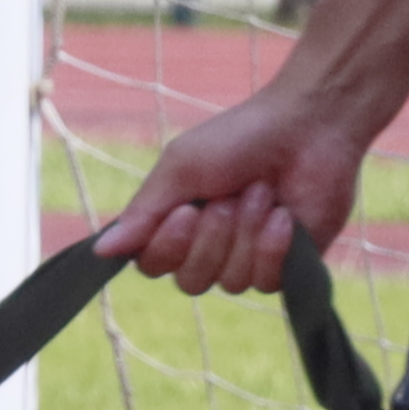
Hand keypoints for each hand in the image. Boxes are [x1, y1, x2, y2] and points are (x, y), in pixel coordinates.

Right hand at [95, 88, 367, 296]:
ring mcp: (247, 259)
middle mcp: (209, 247)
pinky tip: (284, 215)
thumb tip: (100, 251)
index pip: (152, 265)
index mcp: (176, 223)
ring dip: (247, 233)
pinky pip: (266, 282)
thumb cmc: (240, 138)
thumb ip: (143, 213)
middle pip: (191, 282)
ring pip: (231, 282)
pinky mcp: (286, 266)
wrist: (308, 127)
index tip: (186, 210)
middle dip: (213, 238)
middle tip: (230, 196)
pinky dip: (273, 245)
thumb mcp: (181, 168)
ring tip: (263, 192)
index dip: (168, 247)